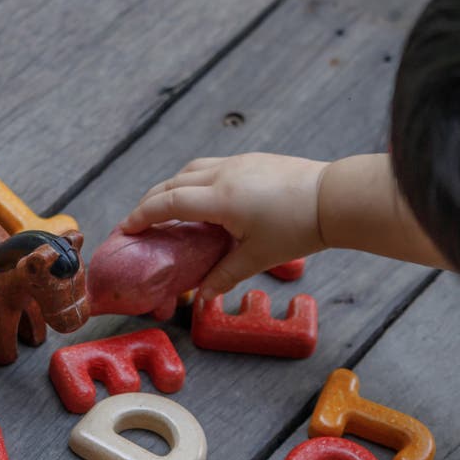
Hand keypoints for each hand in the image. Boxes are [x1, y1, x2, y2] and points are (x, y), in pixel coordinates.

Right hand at [120, 153, 327, 297]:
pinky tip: (199, 198)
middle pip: (172, 184)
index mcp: (220, 199)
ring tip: (165, 209)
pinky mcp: (251, 160)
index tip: (126, 229)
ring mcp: (237, 163)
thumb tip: (199, 298)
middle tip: (138, 223)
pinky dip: (193, 181)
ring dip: (171, 187)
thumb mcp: (256, 259)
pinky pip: (210, 167)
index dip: (142, 216)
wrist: (333, 198)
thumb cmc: (297, 229)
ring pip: (190, 170)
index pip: (167, 204)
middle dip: (150, 202)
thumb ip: (222, 277)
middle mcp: (223, 175)